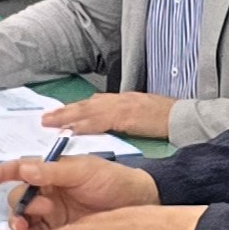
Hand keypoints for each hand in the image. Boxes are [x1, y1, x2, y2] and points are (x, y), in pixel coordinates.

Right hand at [0, 154, 160, 229]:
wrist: (139, 203)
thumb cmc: (113, 179)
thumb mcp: (84, 170)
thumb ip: (53, 171)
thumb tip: (24, 169)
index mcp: (51, 171)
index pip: (20, 170)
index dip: (1, 173)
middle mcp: (48, 192)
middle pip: (19, 199)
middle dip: (17, 208)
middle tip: (24, 216)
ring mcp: (53, 213)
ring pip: (25, 220)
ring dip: (21, 225)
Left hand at [39, 92, 175, 139]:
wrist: (183, 116)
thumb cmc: (166, 118)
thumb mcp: (141, 115)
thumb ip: (124, 117)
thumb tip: (108, 122)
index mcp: (122, 100)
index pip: (94, 103)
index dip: (75, 109)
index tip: (59, 114)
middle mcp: (119, 100)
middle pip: (86, 105)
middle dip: (65, 111)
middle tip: (45, 118)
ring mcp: (122, 106)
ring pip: (89, 110)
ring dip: (68, 116)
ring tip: (51, 123)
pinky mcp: (126, 116)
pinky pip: (101, 120)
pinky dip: (85, 125)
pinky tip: (72, 130)